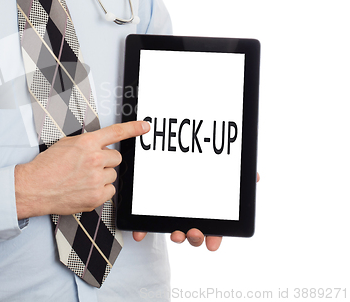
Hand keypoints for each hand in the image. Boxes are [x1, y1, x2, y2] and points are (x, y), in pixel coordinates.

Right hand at [14, 121, 149, 218]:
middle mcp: (94, 160)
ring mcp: (96, 179)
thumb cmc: (47, 166)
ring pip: (113, 175)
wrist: (35, 187)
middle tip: (90, 165)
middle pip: (116, 158)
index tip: (144, 127)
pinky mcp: (96, 197)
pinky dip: (101, 190)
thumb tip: (100, 145)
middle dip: (106, 161)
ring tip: (84, 178)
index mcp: (87, 144)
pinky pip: (110, 191)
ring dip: (103, 176)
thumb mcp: (66, 144)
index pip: (116, 132)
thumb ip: (87, 143)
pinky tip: (86, 188)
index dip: (133, 128)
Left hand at [133, 172, 260, 249]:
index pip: (214, 228)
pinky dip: (144, 229)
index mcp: (206, 208)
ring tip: (175, 233)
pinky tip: (140, 234)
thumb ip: (237, 172)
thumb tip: (255, 176)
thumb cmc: (200, 165)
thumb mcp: (220, 166)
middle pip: (194, 233)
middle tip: (192, 232)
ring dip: (175, 236)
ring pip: (175, 230)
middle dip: (194, 238)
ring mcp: (171, 212)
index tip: (212, 245)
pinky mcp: (152, 209)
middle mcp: (189, 213)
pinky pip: (148, 222)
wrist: (165, 149)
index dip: (215, 238)